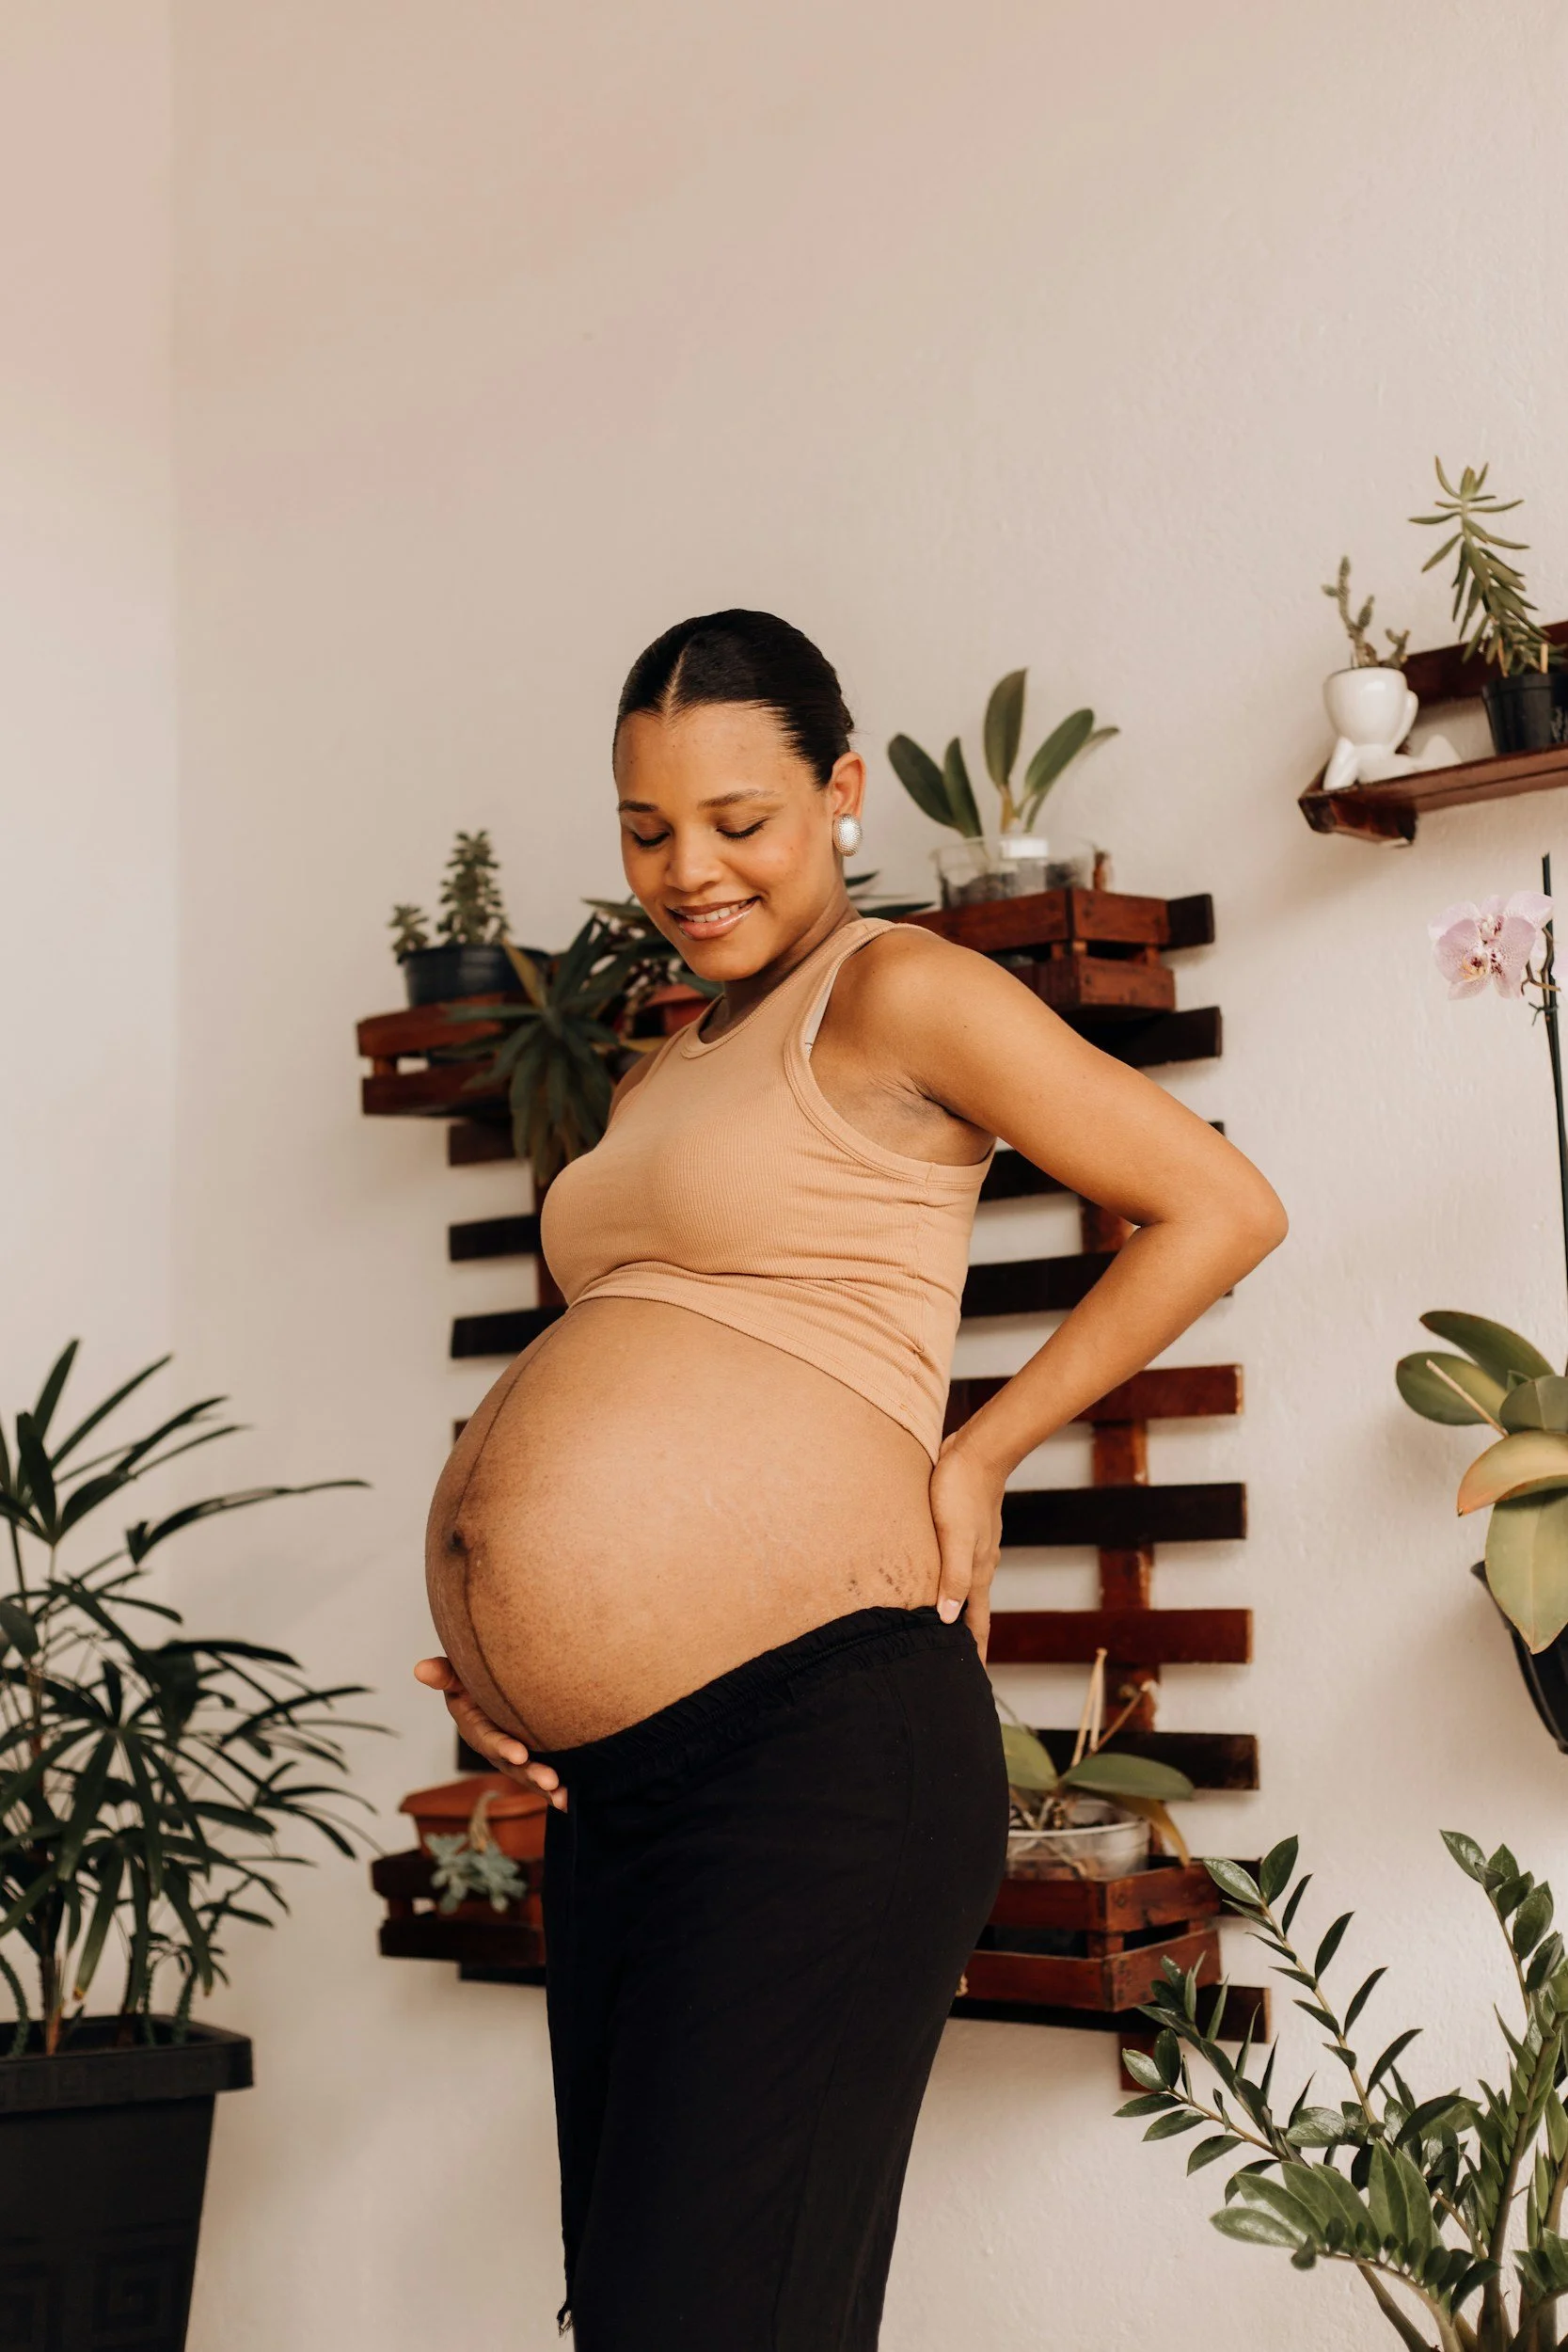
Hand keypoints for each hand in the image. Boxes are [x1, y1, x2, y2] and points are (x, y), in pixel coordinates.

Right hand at [412, 1657, 567, 1807]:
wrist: (493, 1682)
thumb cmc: (474, 1678)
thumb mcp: (458, 1675)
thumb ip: (445, 1674)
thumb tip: (420, 1669)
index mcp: (475, 1727)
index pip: (488, 1739)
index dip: (501, 1747)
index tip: (519, 1753)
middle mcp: (493, 1746)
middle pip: (510, 1764)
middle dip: (530, 1774)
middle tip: (550, 1781)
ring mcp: (512, 1754)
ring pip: (527, 1774)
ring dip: (544, 1788)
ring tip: (564, 1797)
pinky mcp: (531, 1756)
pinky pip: (541, 1775)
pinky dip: (554, 1791)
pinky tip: (569, 1802)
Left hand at [929, 1435, 1003, 1660]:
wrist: (976, 1452)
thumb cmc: (962, 1492)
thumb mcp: (954, 1538)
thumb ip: (953, 1578)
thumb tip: (949, 1619)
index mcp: (978, 1573)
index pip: (976, 1623)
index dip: (973, 1652)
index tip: (971, 1682)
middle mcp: (979, 1565)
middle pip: (973, 1612)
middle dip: (966, 1640)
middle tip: (954, 1667)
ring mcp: (973, 1548)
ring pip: (964, 1590)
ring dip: (957, 1613)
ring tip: (944, 1631)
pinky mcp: (963, 1532)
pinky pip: (956, 1568)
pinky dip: (949, 1586)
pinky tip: (937, 1583)